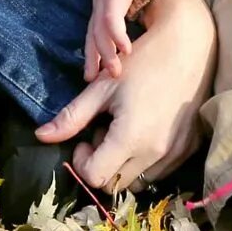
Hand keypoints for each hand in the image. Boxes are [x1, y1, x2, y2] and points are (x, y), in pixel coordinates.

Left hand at [37, 0, 214, 193]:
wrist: (190, 46)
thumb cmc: (142, 61)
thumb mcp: (102, 88)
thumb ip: (72, 117)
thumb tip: (41, 136)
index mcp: (130, 138)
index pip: (95, 177)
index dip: (82, 161)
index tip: (86, 136)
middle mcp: (155, 152)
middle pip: (115, 183)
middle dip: (102, 162)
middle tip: (104, 130)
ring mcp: (175, 153)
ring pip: (138, 180)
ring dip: (124, 164)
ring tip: (126, 130)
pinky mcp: (188, 149)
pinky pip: (160, 170)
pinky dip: (146, 159)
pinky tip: (147, 128)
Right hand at [84, 0, 164, 81]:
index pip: (110, 16)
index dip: (116, 34)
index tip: (127, 50)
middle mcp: (101, 2)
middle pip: (99, 31)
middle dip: (105, 53)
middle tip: (115, 74)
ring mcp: (98, 8)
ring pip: (91, 35)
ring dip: (93, 57)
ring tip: (93, 80)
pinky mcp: (99, 13)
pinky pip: (92, 35)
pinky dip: (91, 52)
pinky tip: (92, 71)